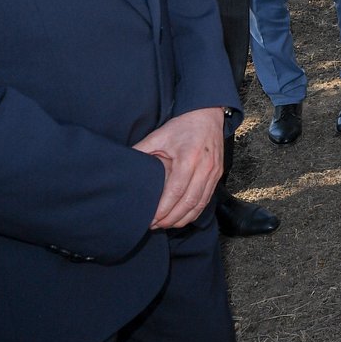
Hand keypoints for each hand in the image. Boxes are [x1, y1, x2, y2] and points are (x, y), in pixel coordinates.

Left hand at [134, 107, 223, 228]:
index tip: (150, 220)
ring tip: (165, 225)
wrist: (208, 116)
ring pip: (199, 204)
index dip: (163, 209)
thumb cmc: (182, 126)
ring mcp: (213, 173)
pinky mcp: (217, 175)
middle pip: (188, 202)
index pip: (175, 192)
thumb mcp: (159, 135)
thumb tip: (122, 166)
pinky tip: (181, 217)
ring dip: (182, 218)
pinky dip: (194, 212)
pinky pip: (206, 200)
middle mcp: (204, 168)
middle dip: (170, 218)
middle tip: (154, 226)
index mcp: (188, 158)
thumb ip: (141, 150)